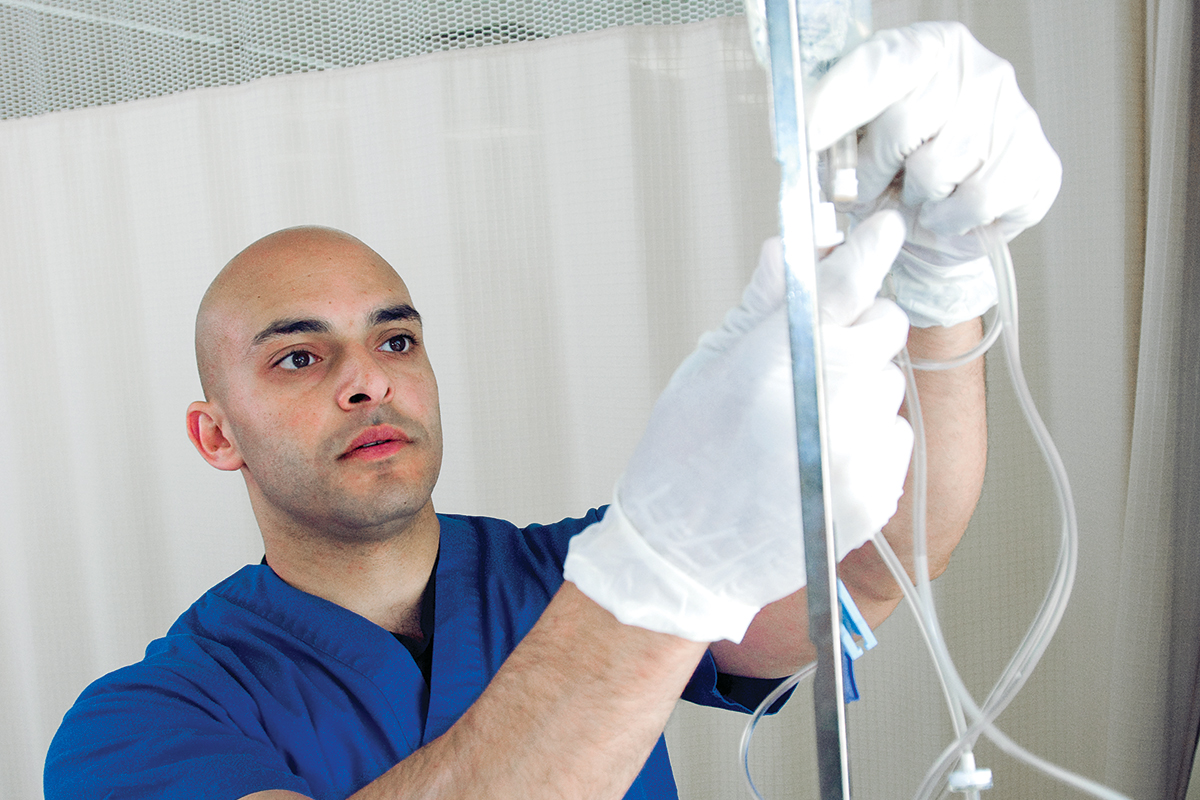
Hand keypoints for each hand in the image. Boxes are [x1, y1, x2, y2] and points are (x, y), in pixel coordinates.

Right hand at [563, 212, 913, 642]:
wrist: (684, 558)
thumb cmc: (680, 464)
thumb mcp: (705, 372)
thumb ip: (757, 309)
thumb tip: (786, 252)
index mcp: (770, 367)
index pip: (839, 287)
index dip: (867, 249)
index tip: (886, 229)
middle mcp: (819, 408)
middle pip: (880, 329)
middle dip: (855, 329)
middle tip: (814, 355)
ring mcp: (852, 456)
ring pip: (889, 382)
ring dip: (860, 387)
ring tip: (808, 420)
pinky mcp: (872, 496)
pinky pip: (895, 436)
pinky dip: (869, 437)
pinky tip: (823, 455)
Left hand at [807, 22, 1061, 326]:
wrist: (935, 226)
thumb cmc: (890, 175)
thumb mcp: (847, 144)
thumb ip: (827, 133)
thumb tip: (799, 139)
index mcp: (923, 50)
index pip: (880, 65)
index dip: (842, 101)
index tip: (810, 133)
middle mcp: (977, 70)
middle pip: (906, 123)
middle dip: (875, 169)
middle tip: (873, 184)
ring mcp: (1014, 113)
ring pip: (941, 168)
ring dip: (915, 197)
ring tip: (915, 195)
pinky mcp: (1038, 161)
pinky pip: (979, 199)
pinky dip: (950, 218)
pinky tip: (946, 212)